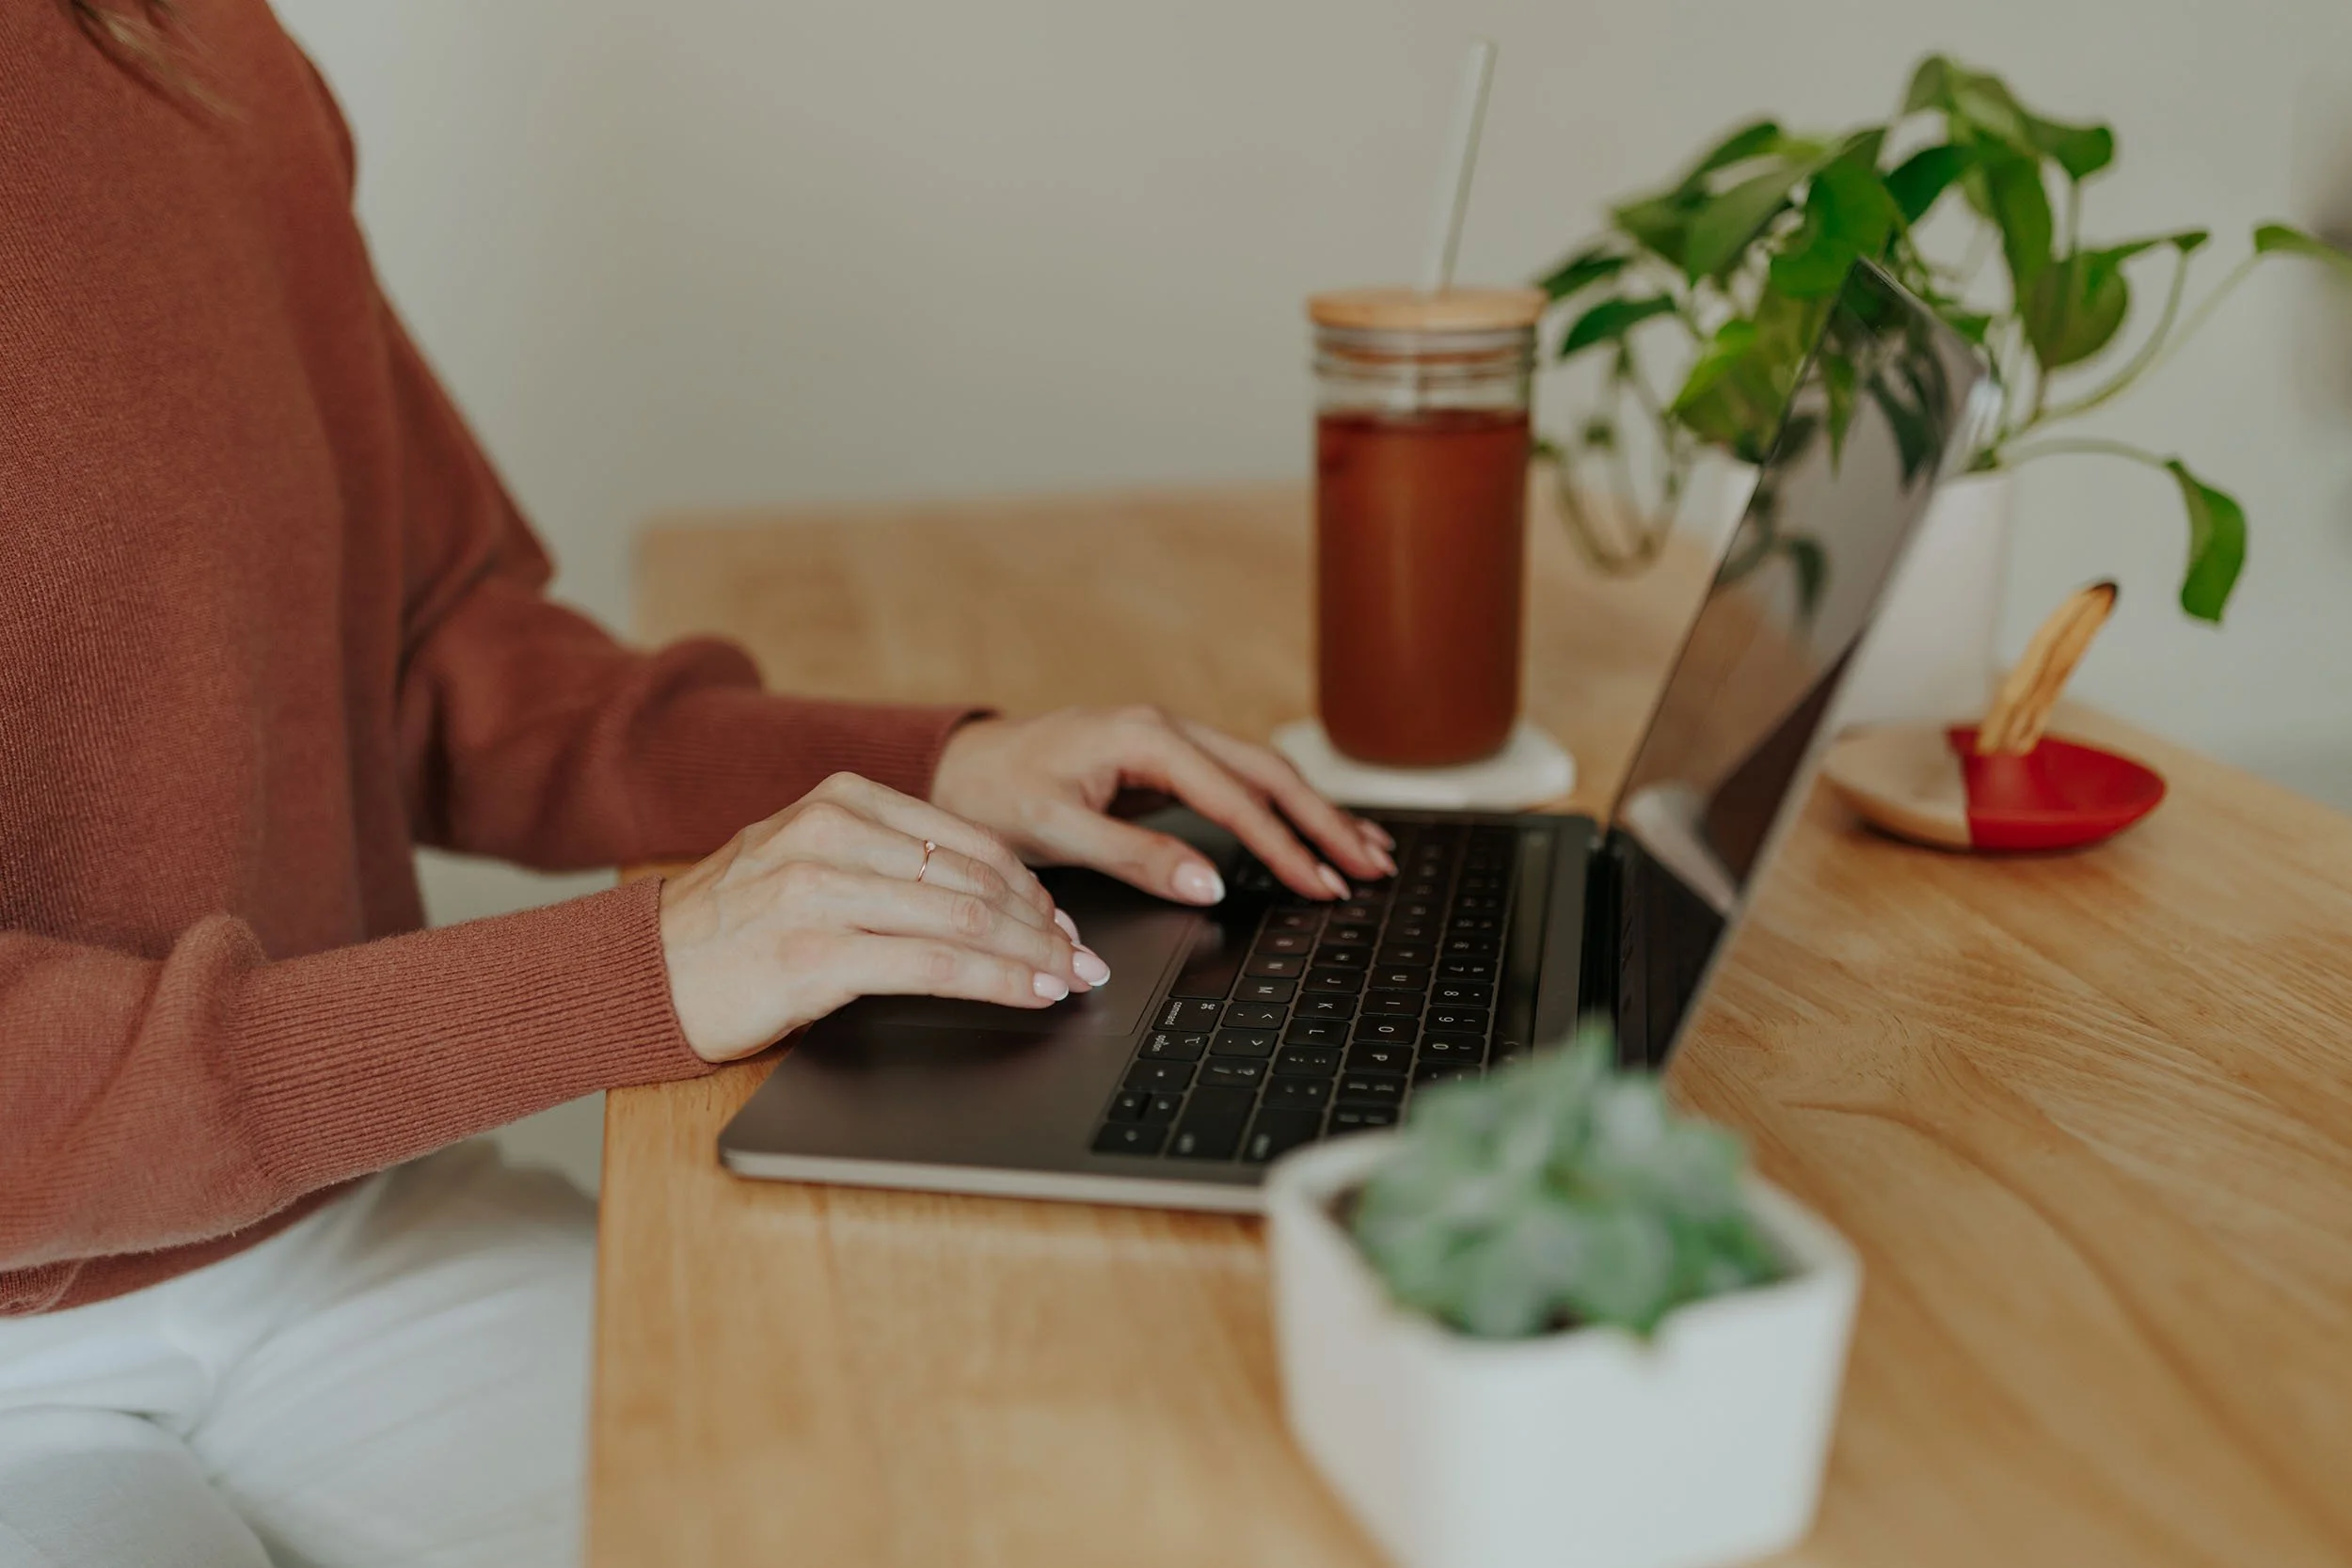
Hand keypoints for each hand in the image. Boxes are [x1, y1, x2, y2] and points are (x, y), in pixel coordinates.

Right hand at [658, 773, 1108, 1062]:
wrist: (640, 977)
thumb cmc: (728, 930)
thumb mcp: (803, 861)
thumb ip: (884, 861)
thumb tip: (985, 897)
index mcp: (839, 801)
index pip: (965, 839)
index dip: (1028, 884)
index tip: (1063, 920)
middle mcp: (832, 834)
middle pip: (975, 878)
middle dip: (1044, 923)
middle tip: (1084, 956)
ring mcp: (822, 891)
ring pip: (966, 919)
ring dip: (1034, 954)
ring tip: (1070, 977)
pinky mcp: (816, 954)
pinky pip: (935, 966)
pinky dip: (998, 981)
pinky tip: (1031, 993)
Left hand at [929, 706, 1396, 904]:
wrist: (960, 767)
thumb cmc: (995, 795)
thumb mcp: (1056, 833)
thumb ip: (1136, 858)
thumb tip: (1210, 884)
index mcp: (1143, 739)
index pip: (1235, 797)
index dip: (1285, 845)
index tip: (1321, 884)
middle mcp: (1166, 729)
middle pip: (1269, 774)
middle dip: (1325, 823)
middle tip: (1371, 868)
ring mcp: (1171, 742)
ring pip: (1263, 774)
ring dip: (1316, 814)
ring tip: (1368, 852)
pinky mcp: (1168, 763)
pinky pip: (1240, 783)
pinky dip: (1284, 809)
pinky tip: (1315, 832)